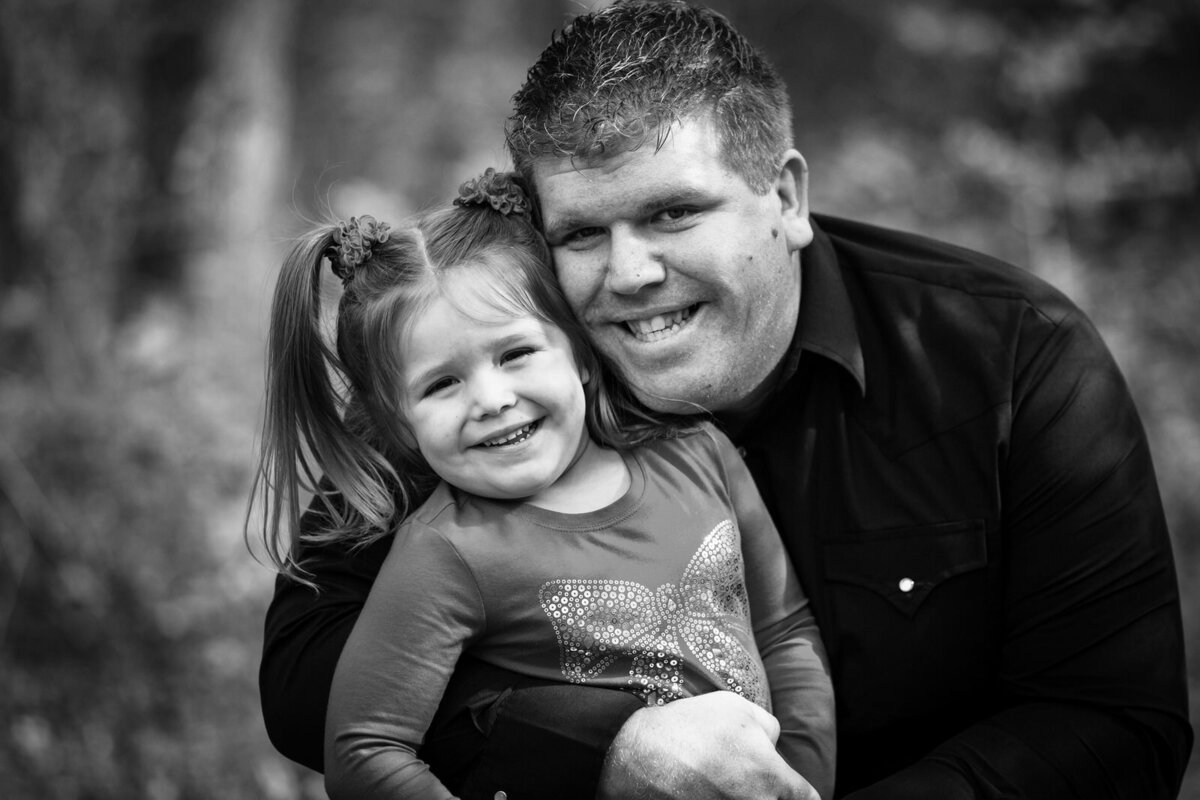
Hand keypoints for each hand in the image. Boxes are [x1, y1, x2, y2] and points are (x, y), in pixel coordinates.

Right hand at [597, 691, 820, 799]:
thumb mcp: (736, 706)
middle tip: (741, 777)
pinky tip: (704, 791)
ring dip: (742, 796)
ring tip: (719, 781)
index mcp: (771, 776)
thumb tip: (773, 746)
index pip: (806, 797)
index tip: (791, 788)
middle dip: (768, 792)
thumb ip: (768, 726)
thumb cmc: (689, 727)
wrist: (638, 757)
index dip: (800, 792)